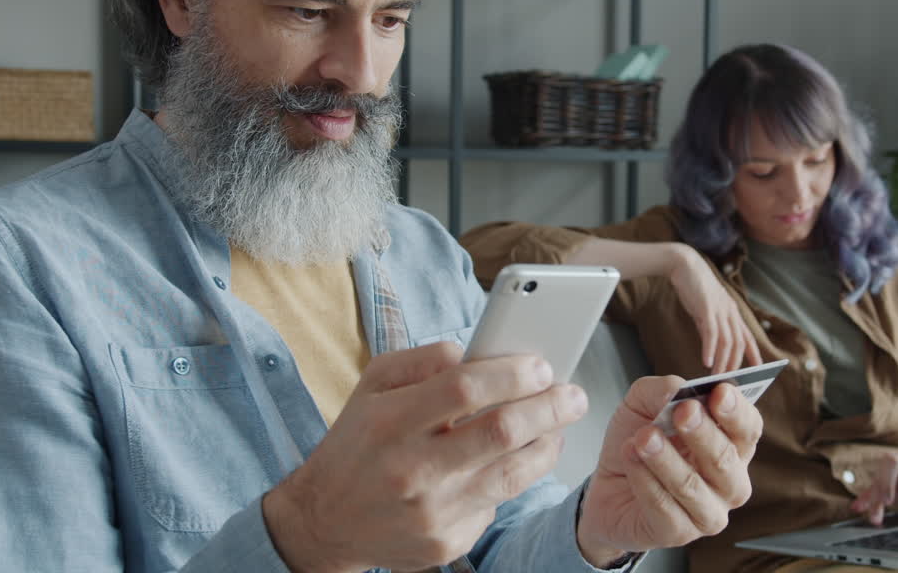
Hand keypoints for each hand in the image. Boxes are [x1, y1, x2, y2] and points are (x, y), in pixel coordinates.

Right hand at [262, 342, 587, 572]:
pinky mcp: (446, 543)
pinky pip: (495, 504)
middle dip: (550, 408)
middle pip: (501, 432)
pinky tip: (514, 462)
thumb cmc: (358, 441)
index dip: (513, 374)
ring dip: (547, 444)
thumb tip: (479, 354)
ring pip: (512, 474)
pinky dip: (511, 480)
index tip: (542, 366)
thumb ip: (425, 360)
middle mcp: (411, 469)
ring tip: (559, 425)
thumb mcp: (373, 385)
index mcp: (390, 421)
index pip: (466, 388)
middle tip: (573, 395)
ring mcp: (431, 512)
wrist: (323, 521)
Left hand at [575, 376, 762, 565]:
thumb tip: (679, 390)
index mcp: (731, 444)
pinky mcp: (679, 533)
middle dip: (704, 432)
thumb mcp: (643, 403)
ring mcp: (708, 512)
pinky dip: (645, 480)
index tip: (719, 392)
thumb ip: (662, 390)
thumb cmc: (638, 441)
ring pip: (693, 486)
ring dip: (666, 458)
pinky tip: (631, 458)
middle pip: (727, 458)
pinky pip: (665, 507)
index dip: (737, 411)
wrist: (605, 487)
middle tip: (682, 411)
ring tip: (643, 437)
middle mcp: (729, 481)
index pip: (748, 428)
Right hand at [667, 244, 761, 373]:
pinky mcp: (706, 308)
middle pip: (738, 343)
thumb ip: (709, 324)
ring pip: (727, 341)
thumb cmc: (694, 286)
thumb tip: (710, 344)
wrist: (684, 264)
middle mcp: (730, 311)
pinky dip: (710, 349)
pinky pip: (711, 333)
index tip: (758, 367)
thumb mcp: (706, 308)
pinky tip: (706, 362)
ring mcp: (719, 310)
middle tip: (729, 381)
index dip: (753, 352)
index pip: (747, 335)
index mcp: (731, 311)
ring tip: (717, 376)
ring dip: (723, 361)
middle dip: (735, 363)